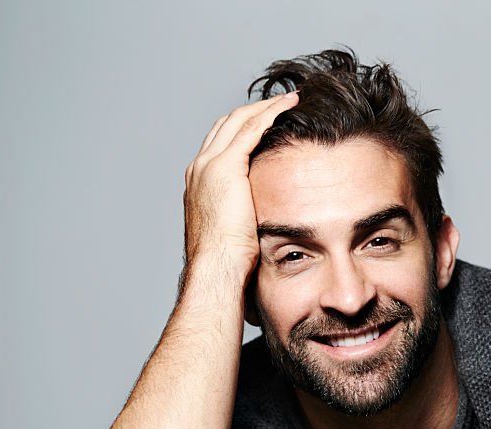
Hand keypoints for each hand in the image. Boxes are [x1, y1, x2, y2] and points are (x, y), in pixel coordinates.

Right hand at [182, 92, 298, 280]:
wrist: (216, 267)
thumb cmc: (228, 261)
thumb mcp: (234, 231)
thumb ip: (244, 216)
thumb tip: (263, 222)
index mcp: (199, 182)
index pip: (221, 143)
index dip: (244, 128)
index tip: (268, 122)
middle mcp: (200, 167)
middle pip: (227, 124)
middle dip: (255, 110)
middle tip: (283, 102)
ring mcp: (209, 165)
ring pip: (239, 120)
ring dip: (266, 106)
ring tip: (290, 99)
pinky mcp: (226, 167)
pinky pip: (251, 129)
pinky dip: (270, 114)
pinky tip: (289, 107)